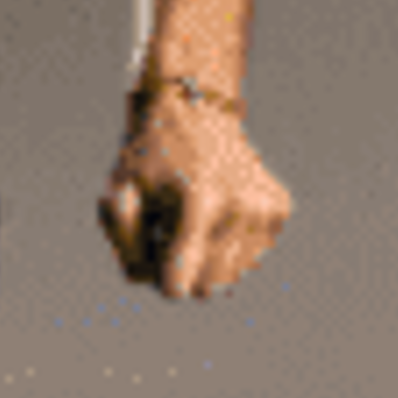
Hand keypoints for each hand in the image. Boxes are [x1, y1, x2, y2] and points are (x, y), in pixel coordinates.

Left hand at [99, 85, 288, 299]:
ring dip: (207, 261)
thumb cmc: (149, 156)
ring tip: (191, 221)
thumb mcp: (118, 191)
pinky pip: (252, 255)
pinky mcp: (279, 208)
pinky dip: (229, 245)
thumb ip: (124, 242)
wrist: (194, 110)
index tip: (156, 258)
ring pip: (233, 276)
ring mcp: (265, 208)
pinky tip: (216, 213)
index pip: (180, 283)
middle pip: (208, 287)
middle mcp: (241, 207)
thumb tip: (148, 280)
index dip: (162, 280)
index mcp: (200, 203)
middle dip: (184, 271)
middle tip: (168, 236)